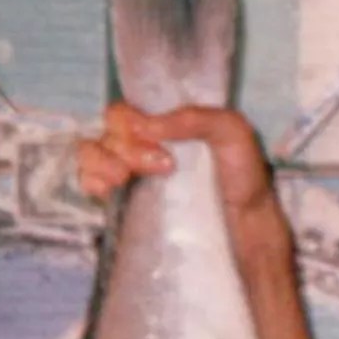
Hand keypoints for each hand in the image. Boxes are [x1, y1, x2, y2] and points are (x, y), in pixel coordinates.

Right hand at [77, 103, 274, 207]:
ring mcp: (131, 173)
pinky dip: (90, 181)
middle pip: (107, 131)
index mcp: (165, 124)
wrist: (248, 229)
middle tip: (163, 166)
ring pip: (91, 153)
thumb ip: (195, 117)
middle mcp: (143, 145)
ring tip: (125, 179)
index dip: (130, 121)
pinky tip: (108, 190)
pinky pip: (89, 183)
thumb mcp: (232, 133)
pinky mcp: (124, 202)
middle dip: (126, 147)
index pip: (125, 110)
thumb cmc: (244, 178)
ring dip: (101, 162)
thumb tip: (146, 127)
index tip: (158, 143)